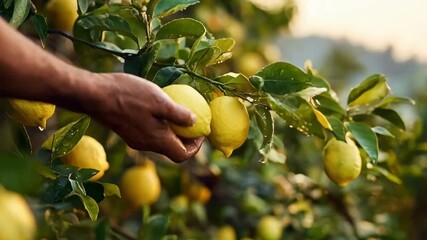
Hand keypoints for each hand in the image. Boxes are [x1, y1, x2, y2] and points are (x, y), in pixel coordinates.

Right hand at [89, 73, 203, 162]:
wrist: (94, 95)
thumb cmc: (128, 96)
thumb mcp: (159, 101)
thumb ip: (179, 114)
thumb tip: (195, 122)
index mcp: (157, 141)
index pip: (182, 155)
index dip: (195, 146)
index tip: (200, 130)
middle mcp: (146, 145)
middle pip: (172, 149)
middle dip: (185, 137)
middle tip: (191, 119)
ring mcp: (134, 139)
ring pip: (160, 141)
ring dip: (171, 130)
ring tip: (176, 110)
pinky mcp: (126, 131)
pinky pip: (148, 133)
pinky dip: (158, 125)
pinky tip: (157, 107)